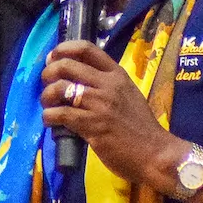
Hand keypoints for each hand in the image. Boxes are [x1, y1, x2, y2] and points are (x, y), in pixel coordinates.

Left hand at [39, 40, 185, 189]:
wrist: (156, 154)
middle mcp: (107, 85)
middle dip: (48, 73)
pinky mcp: (92, 125)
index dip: (63, 49)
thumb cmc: (141, 128)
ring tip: (48, 106)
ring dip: (46, 96)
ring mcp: (99, 104)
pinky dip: (49, 117)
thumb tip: (78, 82)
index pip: (86, 48)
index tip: (52, 58)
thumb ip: (107, 85)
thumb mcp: (128, 95)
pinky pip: (60, 114)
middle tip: (46, 85)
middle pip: (66, 65)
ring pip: (59, 88)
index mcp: (117, 75)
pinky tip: (50, 121)